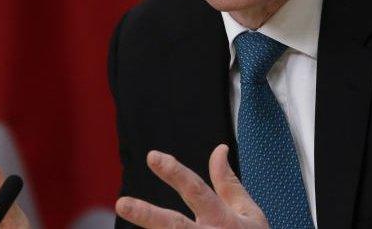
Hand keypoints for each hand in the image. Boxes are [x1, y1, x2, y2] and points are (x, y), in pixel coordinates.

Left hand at [116, 144, 267, 227]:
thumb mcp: (248, 212)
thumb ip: (228, 183)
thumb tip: (218, 150)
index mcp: (223, 220)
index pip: (196, 191)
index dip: (175, 173)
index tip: (153, 157)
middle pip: (175, 226)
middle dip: (148, 215)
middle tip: (122, 204)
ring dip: (148, 227)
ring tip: (125, 212)